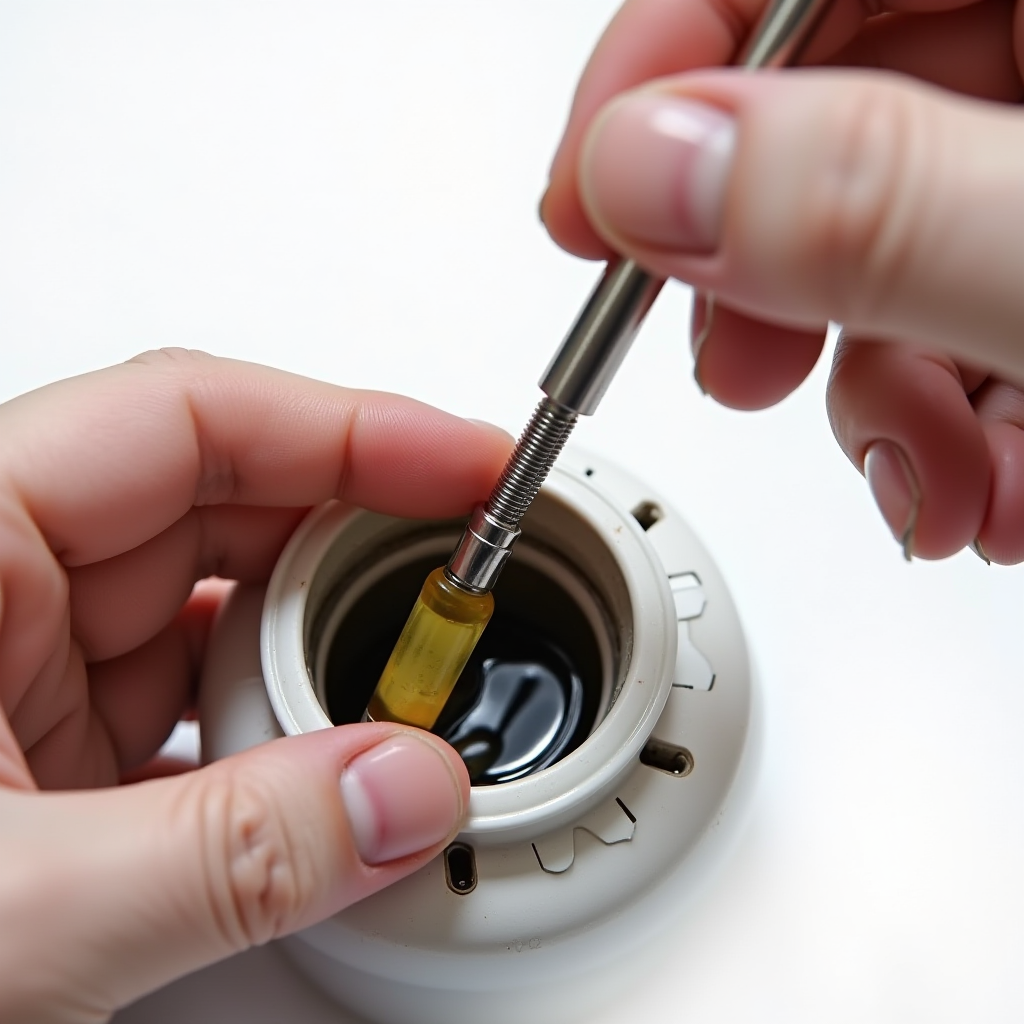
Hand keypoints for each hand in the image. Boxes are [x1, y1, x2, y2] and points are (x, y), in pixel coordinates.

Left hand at [0, 349, 509, 1021]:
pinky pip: (204, 704)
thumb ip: (229, 851)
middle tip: (467, 580)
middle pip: (226, 504)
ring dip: (329, 647)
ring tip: (413, 685)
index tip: (464, 463)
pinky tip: (333, 760)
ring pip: (222, 609)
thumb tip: (407, 793)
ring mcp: (25, 678)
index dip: (348, 427)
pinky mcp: (52, 761)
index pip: (187, 421)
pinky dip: (283, 726)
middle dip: (360, 539)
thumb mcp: (3, 918)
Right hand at [541, 0, 1023, 562]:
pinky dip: (940, 413)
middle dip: (766, 273)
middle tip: (735, 362)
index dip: (663, 59)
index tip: (588, 196)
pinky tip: (983, 479)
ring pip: (876, 235)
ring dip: (872, 389)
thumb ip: (870, 202)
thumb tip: (652, 173)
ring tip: (929, 479)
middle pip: (826, 104)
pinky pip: (945, 305)